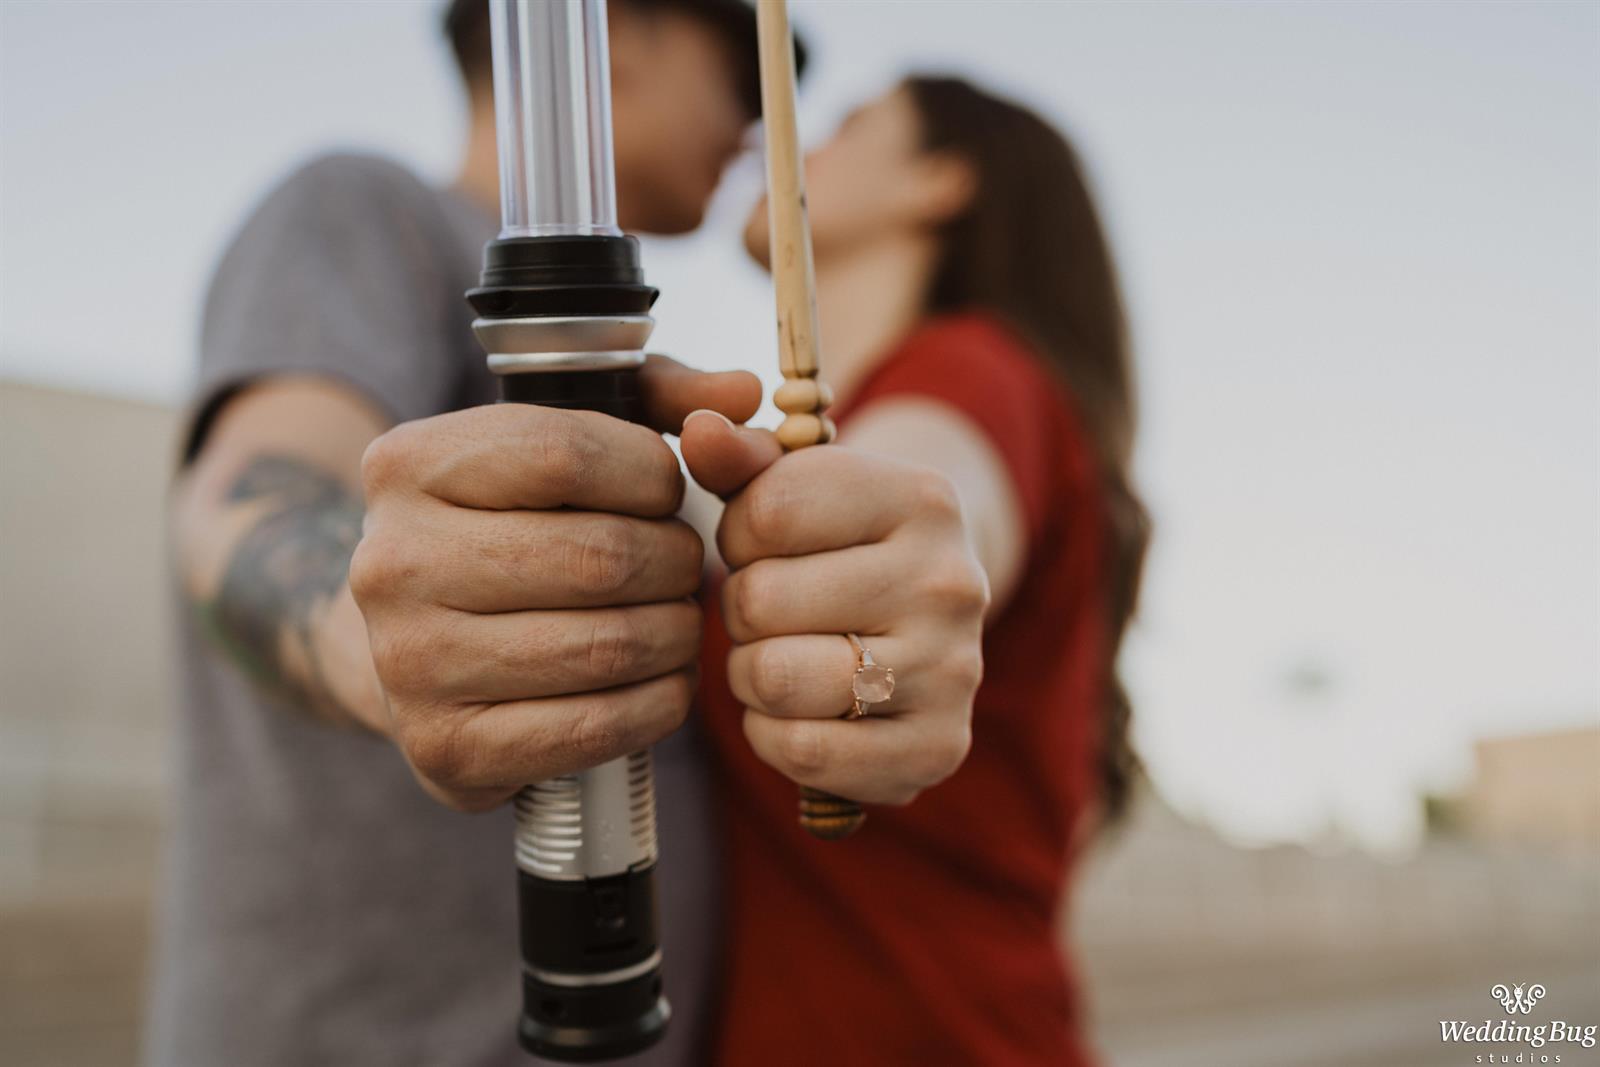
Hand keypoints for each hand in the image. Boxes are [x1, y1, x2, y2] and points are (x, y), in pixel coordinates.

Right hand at [350, 357, 759, 810]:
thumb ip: (654, 398)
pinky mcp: (447, 747)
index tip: (666, 494)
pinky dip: (658, 703)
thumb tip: (745, 390)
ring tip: (680, 621)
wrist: (410, 649)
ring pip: (608, 645)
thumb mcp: (560, 438)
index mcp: (409, 465)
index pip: (568, 455)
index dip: (650, 476)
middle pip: (600, 557)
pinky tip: (663, 680)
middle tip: (686, 569)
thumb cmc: (509, 529)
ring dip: (676, 635)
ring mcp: (410, 663)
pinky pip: (596, 726)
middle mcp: (392, 562)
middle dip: (675, 563)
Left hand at [681, 410, 988, 804]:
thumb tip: (699, 430)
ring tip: (778, 655)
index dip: (737, 534)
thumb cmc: (842, 545)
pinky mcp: (937, 748)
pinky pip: (802, 750)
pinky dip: (775, 734)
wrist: (928, 622)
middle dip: (742, 608)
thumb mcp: (798, 484)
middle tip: (771, 610)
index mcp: (922, 498)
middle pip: (760, 600)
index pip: (764, 512)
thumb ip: (740, 457)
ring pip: (774, 678)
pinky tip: (798, 709)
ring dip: (749, 673)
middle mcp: (950, 582)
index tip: (764, 543)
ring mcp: (952, 671)